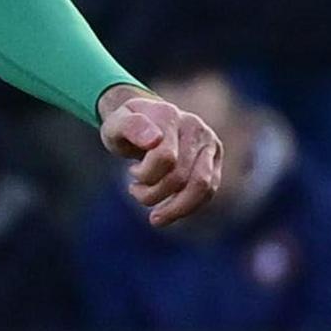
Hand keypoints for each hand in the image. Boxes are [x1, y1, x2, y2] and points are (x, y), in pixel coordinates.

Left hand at [100, 86, 224, 227]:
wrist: (145, 121)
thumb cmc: (126, 129)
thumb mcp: (115, 125)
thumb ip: (129, 127)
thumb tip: (154, 139)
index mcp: (169, 115)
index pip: (165, 158)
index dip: (145, 175)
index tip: (132, 171)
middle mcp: (194, 126)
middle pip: (180, 176)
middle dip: (154, 194)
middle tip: (135, 191)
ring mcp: (208, 141)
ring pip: (202, 187)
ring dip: (175, 209)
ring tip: (155, 215)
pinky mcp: (215, 157)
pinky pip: (209, 191)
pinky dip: (188, 207)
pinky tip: (169, 210)